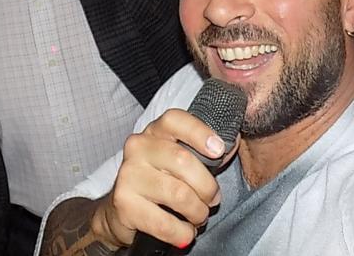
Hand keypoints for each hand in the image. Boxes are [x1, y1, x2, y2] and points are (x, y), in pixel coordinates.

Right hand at [90, 109, 230, 249]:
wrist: (124, 209)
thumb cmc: (161, 180)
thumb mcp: (179, 159)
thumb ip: (202, 151)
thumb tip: (230, 146)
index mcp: (155, 131)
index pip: (175, 120)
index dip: (199, 133)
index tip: (219, 150)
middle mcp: (138, 147)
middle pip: (183, 160)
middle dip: (207, 187)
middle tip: (212, 199)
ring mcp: (128, 174)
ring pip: (178, 194)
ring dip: (197, 212)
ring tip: (198, 216)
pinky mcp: (124, 202)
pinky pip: (164, 223)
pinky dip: (181, 232)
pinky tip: (184, 231)